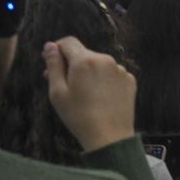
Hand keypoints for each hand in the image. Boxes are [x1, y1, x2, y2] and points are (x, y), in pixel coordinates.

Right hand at [43, 36, 135, 151]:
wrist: (109, 137)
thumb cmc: (79, 117)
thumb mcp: (57, 92)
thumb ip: (53, 65)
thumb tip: (50, 46)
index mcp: (85, 60)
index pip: (68, 42)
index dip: (57, 49)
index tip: (51, 62)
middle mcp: (105, 59)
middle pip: (83, 54)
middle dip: (72, 64)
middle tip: (62, 84)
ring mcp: (120, 69)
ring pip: (98, 64)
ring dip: (89, 73)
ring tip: (83, 95)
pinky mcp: (129, 80)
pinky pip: (112, 74)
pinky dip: (104, 81)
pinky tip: (99, 98)